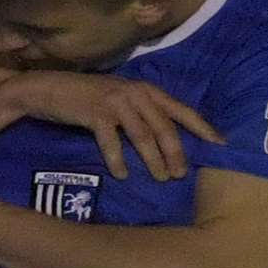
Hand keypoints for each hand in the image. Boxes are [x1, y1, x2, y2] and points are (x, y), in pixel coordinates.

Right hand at [8, 72, 222, 180]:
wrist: (48, 89)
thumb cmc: (87, 98)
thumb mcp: (120, 99)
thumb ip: (142, 113)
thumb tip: (166, 141)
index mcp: (145, 89)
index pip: (181, 109)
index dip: (201, 128)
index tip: (219, 145)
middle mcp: (134, 92)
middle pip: (164, 126)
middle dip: (176, 152)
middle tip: (181, 175)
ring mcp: (115, 101)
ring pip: (142, 135)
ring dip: (153, 159)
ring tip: (161, 178)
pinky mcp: (95, 113)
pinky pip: (111, 142)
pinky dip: (118, 160)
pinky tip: (123, 175)